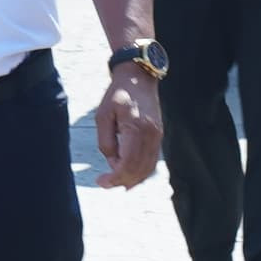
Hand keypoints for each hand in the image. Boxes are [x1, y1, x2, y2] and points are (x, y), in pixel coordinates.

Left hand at [91, 67, 162, 188]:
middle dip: (121, 181)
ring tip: (116, 182)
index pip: (127, 164)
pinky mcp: (159, 136)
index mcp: (136, 129)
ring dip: (132, 179)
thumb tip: (112, 163)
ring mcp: (157, 137)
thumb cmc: (118, 94)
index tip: (101, 181)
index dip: (114, 177)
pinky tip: (130, 176)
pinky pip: (152, 161)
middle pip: (138, 170)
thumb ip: (105, 142)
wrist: (139, 78)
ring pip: (147, 168)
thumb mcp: (103, 116)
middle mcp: (151, 135)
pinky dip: (141, 172)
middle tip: (105, 183)